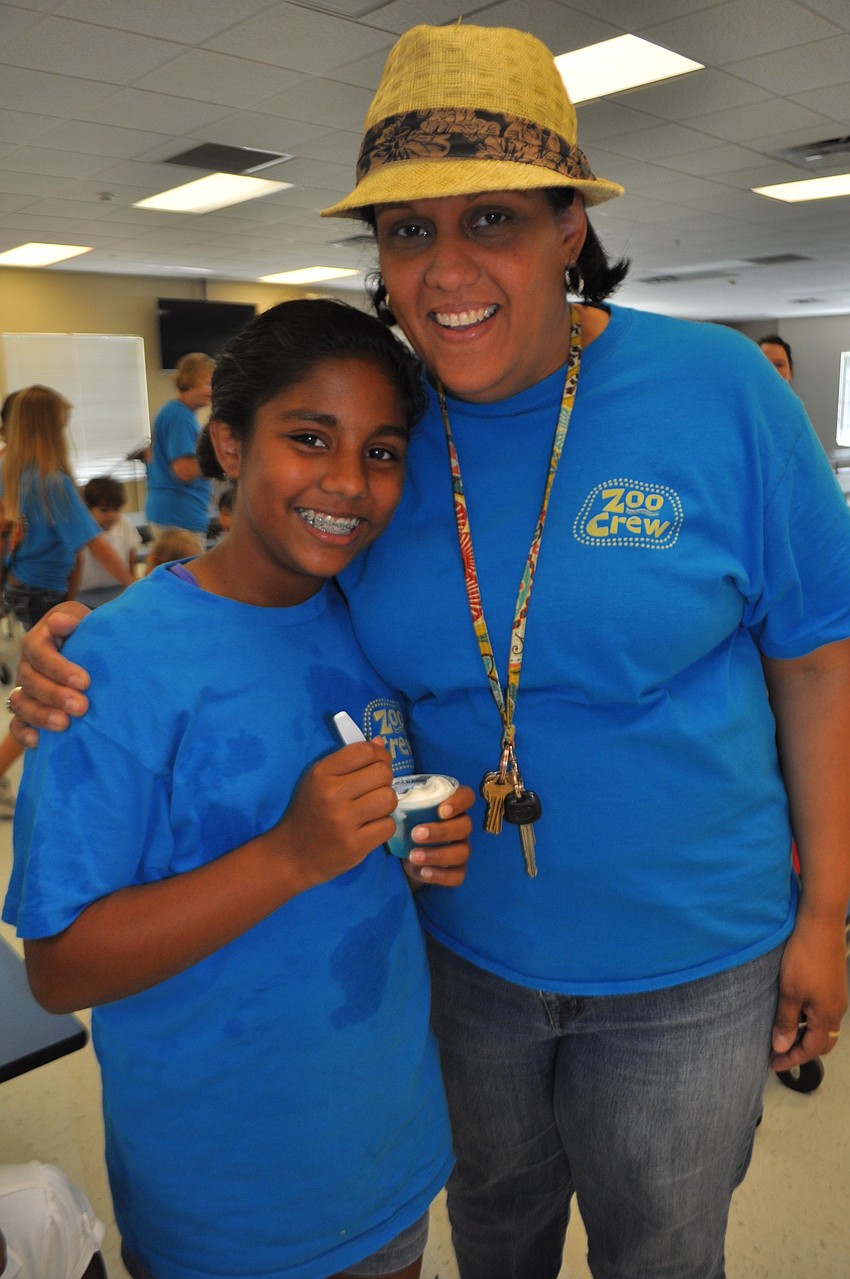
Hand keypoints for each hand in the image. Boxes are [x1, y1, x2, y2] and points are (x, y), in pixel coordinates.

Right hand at [8, 603, 91, 745]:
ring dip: (41, 715)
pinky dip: (23, 733)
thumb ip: (72, 619)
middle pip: (31, 682)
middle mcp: (27, 666)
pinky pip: (16, 724)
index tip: (84, 681)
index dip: (59, 668)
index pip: (40, 653)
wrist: (84, 647)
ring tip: (64, 724)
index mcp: (38, 642)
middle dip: (55, 695)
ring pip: (21, 704)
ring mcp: (24, 689)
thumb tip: (60, 622)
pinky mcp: (27, 710)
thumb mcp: (81, 619)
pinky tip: (39, 741)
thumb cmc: (84, 632)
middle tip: (81, 707)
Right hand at [274, 740, 397, 886]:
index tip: (377, 765)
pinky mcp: (355, 845)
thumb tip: (381, 742)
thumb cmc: (309, 812)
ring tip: (372, 809)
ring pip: (389, 799)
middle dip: (383, 780)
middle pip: (383, 773)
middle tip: (372, 790)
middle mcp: (332, 794)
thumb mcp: (319, 780)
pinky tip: (369, 827)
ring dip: (385, 804)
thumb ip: (349, 760)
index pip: (365, 751)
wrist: (292, 855)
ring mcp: (344, 821)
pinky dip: (383, 826)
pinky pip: (389, 825)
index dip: (379, 755)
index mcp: (322, 773)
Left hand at [403, 784, 473, 887]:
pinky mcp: (457, 871)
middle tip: (415, 834)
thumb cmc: (406, 825)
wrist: (403, 854)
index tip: (442, 810)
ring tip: (413, 856)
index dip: (459, 802)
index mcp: (452, 806)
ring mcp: (461, 849)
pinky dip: (440, 875)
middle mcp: (461, 827)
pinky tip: (423, 872)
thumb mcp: (404, 811)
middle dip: (441, 831)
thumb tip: (389, 798)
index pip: (467, 797)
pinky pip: (457, 876)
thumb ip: (404, 802)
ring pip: (461, 852)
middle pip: (465, 826)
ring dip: (437, 854)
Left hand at [770, 915, 847, 1071]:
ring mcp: (836, 997)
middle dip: (800, 1050)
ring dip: (803, 1034)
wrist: (820, 925)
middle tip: (777, 1051)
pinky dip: (807, 1019)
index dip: (792, 1059)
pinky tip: (791, 1011)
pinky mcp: (832, 985)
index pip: (811, 1050)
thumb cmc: (804, 957)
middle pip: (821, 1042)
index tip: (773, 1064)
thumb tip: (781, 1046)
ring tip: (780, 1032)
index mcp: (827, 1016)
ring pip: (822, 1027)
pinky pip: (822, 1012)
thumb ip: (785, 1021)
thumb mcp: (789, 991)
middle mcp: (836, 1010)